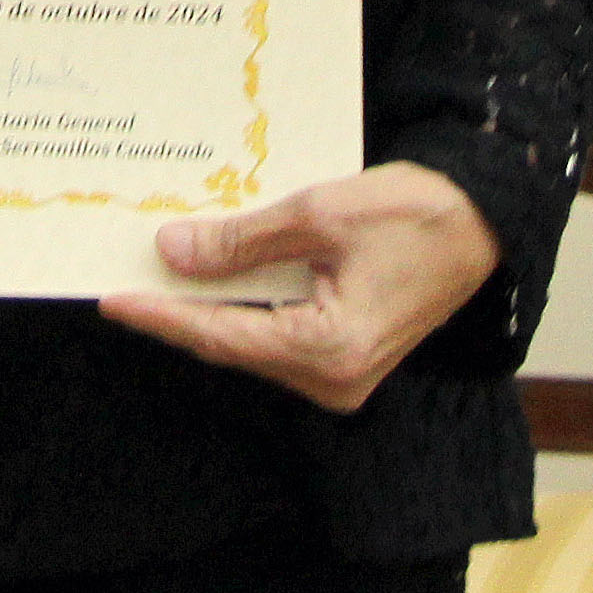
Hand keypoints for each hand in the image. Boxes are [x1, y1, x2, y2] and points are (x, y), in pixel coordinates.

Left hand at [95, 163, 498, 412]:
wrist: (481, 222)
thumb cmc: (414, 213)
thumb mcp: (318, 214)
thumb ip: (242, 241)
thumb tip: (173, 252)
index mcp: (327, 350)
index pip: (220, 335)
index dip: (160, 315)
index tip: (111, 298)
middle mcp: (333, 379)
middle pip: (232, 343)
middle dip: (177, 309)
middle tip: (122, 276)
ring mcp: (341, 374)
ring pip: (252, 340)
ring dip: (209, 305)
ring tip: (157, 270)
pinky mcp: (345, 357)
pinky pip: (277, 334)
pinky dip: (244, 304)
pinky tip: (213, 273)